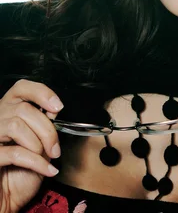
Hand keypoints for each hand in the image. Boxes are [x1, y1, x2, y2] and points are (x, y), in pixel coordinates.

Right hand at [0, 79, 62, 212]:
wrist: (8, 199)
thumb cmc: (22, 172)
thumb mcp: (39, 143)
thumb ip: (44, 124)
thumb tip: (54, 109)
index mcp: (8, 111)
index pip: (21, 88)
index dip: (41, 93)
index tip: (58, 106)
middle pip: (24, 109)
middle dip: (47, 129)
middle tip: (56, 148)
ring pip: (16, 125)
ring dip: (39, 144)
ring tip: (48, 158)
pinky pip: (15, 153)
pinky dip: (37, 162)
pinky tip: (47, 170)